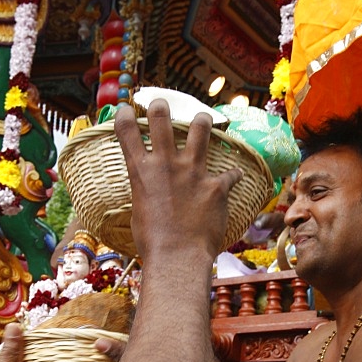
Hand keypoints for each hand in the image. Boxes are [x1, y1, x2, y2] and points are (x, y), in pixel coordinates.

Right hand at [114, 100, 243, 261]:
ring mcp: (193, 172)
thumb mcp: (140, 212)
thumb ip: (147, 194)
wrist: (177, 257)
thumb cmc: (152, 242)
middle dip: (161, 107)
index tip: (125, 110)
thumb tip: (153, 196)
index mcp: (141, 172)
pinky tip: (236, 176)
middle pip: (161, 119)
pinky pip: (230, 175)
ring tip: (203, 119)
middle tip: (162, 104)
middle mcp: (166, 164)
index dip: (125, 116)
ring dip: (202, 121)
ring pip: (200, 129)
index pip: (127, 133)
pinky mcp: (216, 186)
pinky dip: (233, 176)